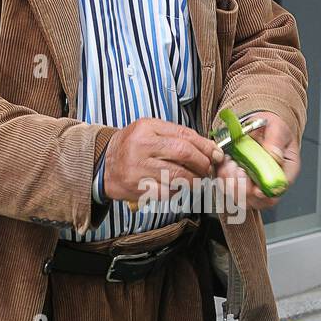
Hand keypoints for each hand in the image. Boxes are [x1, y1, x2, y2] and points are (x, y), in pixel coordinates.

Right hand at [101, 118, 223, 204]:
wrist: (103, 165)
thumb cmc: (133, 146)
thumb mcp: (151, 131)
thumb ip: (177, 135)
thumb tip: (209, 147)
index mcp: (147, 128)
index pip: (184, 136)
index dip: (205, 146)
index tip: (216, 154)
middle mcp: (141, 147)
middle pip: (183, 153)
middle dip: (202, 163)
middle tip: (208, 169)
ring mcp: (139, 169)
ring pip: (178, 176)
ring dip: (194, 180)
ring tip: (197, 179)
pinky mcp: (138, 188)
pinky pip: (167, 192)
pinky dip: (179, 191)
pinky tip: (179, 188)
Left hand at [215, 111, 300, 211]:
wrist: (260, 125)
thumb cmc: (272, 129)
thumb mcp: (277, 127)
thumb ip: (276, 141)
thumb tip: (274, 156)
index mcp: (285, 172)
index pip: (277, 192)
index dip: (265, 194)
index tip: (255, 189)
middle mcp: (268, 183)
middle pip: (257, 201)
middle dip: (243, 189)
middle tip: (238, 170)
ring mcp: (252, 184)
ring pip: (239, 198)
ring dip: (230, 183)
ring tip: (230, 163)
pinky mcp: (237, 181)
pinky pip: (227, 188)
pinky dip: (222, 178)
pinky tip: (224, 163)